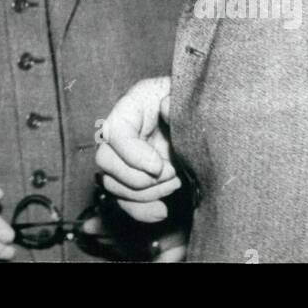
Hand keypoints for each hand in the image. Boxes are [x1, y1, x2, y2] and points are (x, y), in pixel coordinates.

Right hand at [94, 76, 179, 222]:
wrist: (203, 121)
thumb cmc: (192, 103)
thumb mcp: (186, 96)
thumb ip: (177, 100)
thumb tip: (165, 107)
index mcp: (131, 107)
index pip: (114, 132)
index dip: (132, 155)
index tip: (159, 166)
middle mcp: (121, 133)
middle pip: (104, 161)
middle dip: (137, 178)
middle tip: (170, 173)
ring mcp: (125, 158)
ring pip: (112, 185)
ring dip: (144, 194)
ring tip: (175, 182)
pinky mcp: (134, 178)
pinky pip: (124, 202)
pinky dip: (141, 211)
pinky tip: (163, 211)